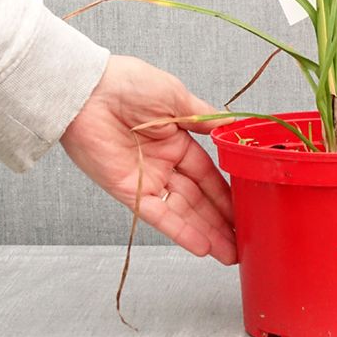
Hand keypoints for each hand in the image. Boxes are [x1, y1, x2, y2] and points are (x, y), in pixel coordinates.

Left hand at [60, 55, 236, 264]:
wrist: (89, 90)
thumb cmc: (129, 84)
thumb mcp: (176, 97)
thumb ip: (204, 118)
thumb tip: (232, 125)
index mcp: (177, 140)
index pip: (208, 173)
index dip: (227, 192)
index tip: (247, 207)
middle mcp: (164, 163)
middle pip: (199, 198)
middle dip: (222, 221)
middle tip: (244, 241)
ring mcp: (147, 179)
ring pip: (183, 212)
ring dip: (208, 232)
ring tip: (230, 253)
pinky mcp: (129, 190)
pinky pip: (159, 215)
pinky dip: (180, 231)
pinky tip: (202, 246)